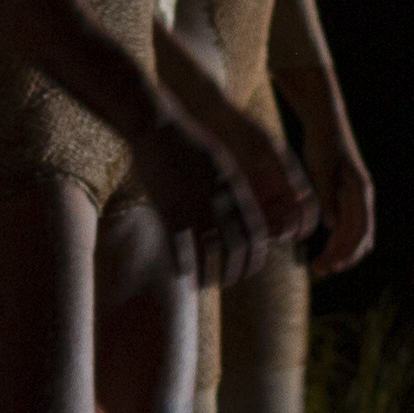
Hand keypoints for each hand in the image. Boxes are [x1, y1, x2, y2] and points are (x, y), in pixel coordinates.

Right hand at [147, 104, 311, 289]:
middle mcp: (219, 200)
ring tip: (206, 286)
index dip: (254, 255)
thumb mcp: (219, 163)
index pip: (255, 233)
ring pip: (210, 252)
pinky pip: (180, 246)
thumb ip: (230, 189)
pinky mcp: (169, 208)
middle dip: (236, 271)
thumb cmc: (187, 144)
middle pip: (237, 247)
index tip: (249, 269)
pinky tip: (182, 275)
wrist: (158, 127)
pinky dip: (183, 265)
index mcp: (235, 190)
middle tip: (229, 283)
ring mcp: (194, 205)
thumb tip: (238, 212)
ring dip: (211, 274)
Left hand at [298, 120, 380, 276]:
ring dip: (339, 251)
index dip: (347, 251)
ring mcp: (355, 198)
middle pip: (358, 236)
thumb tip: (331, 225)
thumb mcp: (320, 169)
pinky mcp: (346, 196)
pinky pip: (346, 225)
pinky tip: (323, 249)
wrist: (326, 123)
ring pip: (353, 234)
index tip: (332, 266)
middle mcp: (362, 197)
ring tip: (319, 266)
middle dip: (341, 257)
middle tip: (319, 271)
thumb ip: (326, 196)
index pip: (360, 230)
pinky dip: (337, 240)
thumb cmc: (322, 143)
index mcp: (360, 192)